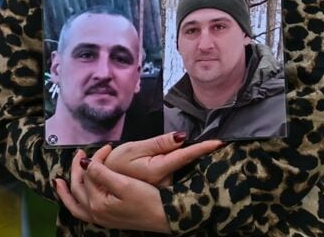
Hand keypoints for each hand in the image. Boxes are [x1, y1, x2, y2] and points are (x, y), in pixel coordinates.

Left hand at [54, 147, 169, 232]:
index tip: (107, 147)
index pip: (89, 174)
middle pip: (78, 188)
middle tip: (79, 153)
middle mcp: (96, 213)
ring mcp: (102, 218)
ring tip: (59, 182)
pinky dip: (75, 203)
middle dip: (76, 169)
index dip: (95, 158)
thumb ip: (101, 173)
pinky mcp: (108, 219)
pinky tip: (76, 198)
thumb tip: (85, 163)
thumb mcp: (124, 184)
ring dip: (67, 192)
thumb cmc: (148, 200)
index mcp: (98, 203)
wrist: (167, 217)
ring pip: (76, 205)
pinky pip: (83, 212)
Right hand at [104, 133, 222, 185]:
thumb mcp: (135, 148)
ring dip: (180, 157)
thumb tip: (182, 137)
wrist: (104, 181)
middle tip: (196, 143)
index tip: (219, 142)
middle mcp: (165, 180)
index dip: (202, 148)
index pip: (185, 155)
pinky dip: (174, 164)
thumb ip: (159, 143)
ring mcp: (164, 185)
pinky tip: (162, 161)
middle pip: (185, 162)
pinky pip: (173, 172)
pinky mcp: (162, 187)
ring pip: (179, 167)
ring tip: (166, 153)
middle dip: (194, 151)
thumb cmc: (117, 163)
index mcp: (159, 169)